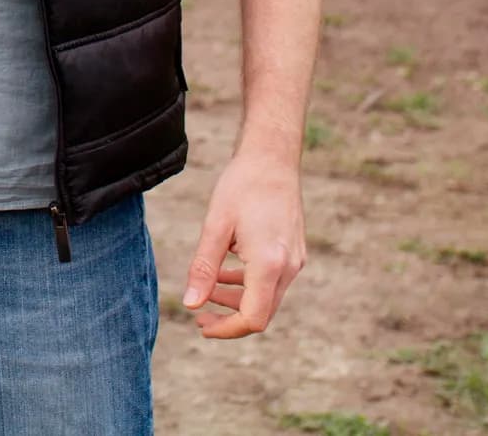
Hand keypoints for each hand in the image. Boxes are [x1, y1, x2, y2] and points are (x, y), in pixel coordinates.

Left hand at [181, 147, 307, 337]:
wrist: (272, 158)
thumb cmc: (241, 186)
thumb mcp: (215, 226)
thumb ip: (203, 268)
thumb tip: (191, 304)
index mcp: (270, 263)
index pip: (253, 318)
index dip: (226, 329)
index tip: (201, 324)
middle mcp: (289, 267)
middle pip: (262, 313)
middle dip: (229, 317)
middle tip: (199, 314)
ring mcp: (296, 260)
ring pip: (267, 298)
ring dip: (237, 299)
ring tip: (208, 289)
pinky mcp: (295, 252)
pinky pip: (273, 281)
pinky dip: (249, 284)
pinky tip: (225, 272)